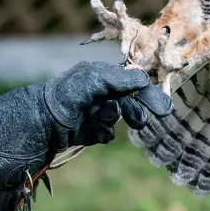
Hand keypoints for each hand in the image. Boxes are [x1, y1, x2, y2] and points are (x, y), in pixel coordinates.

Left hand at [43, 61, 173, 147]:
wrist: (45, 118)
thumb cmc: (69, 92)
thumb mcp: (96, 77)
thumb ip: (122, 78)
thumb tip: (144, 79)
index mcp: (104, 77)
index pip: (133, 84)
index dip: (148, 94)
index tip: (164, 108)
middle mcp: (102, 94)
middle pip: (130, 103)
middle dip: (134, 111)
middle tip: (139, 121)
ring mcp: (97, 113)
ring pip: (120, 118)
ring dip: (114, 119)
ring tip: (103, 119)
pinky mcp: (92, 131)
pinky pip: (108, 133)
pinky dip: (103, 132)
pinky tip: (93, 130)